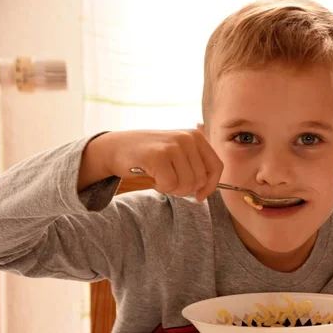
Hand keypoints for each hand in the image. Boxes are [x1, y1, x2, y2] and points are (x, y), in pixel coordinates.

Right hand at [79, 129, 222, 199]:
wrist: (116, 147)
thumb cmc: (149, 155)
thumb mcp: (177, 153)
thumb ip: (195, 166)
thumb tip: (207, 190)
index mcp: (196, 137)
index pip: (217, 166)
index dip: (211, 185)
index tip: (200, 196)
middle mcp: (188, 138)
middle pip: (200, 180)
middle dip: (185, 188)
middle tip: (168, 180)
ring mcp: (173, 146)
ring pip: (186, 184)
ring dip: (171, 188)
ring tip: (159, 176)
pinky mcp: (158, 155)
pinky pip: (169, 185)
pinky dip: (160, 187)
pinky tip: (151, 175)